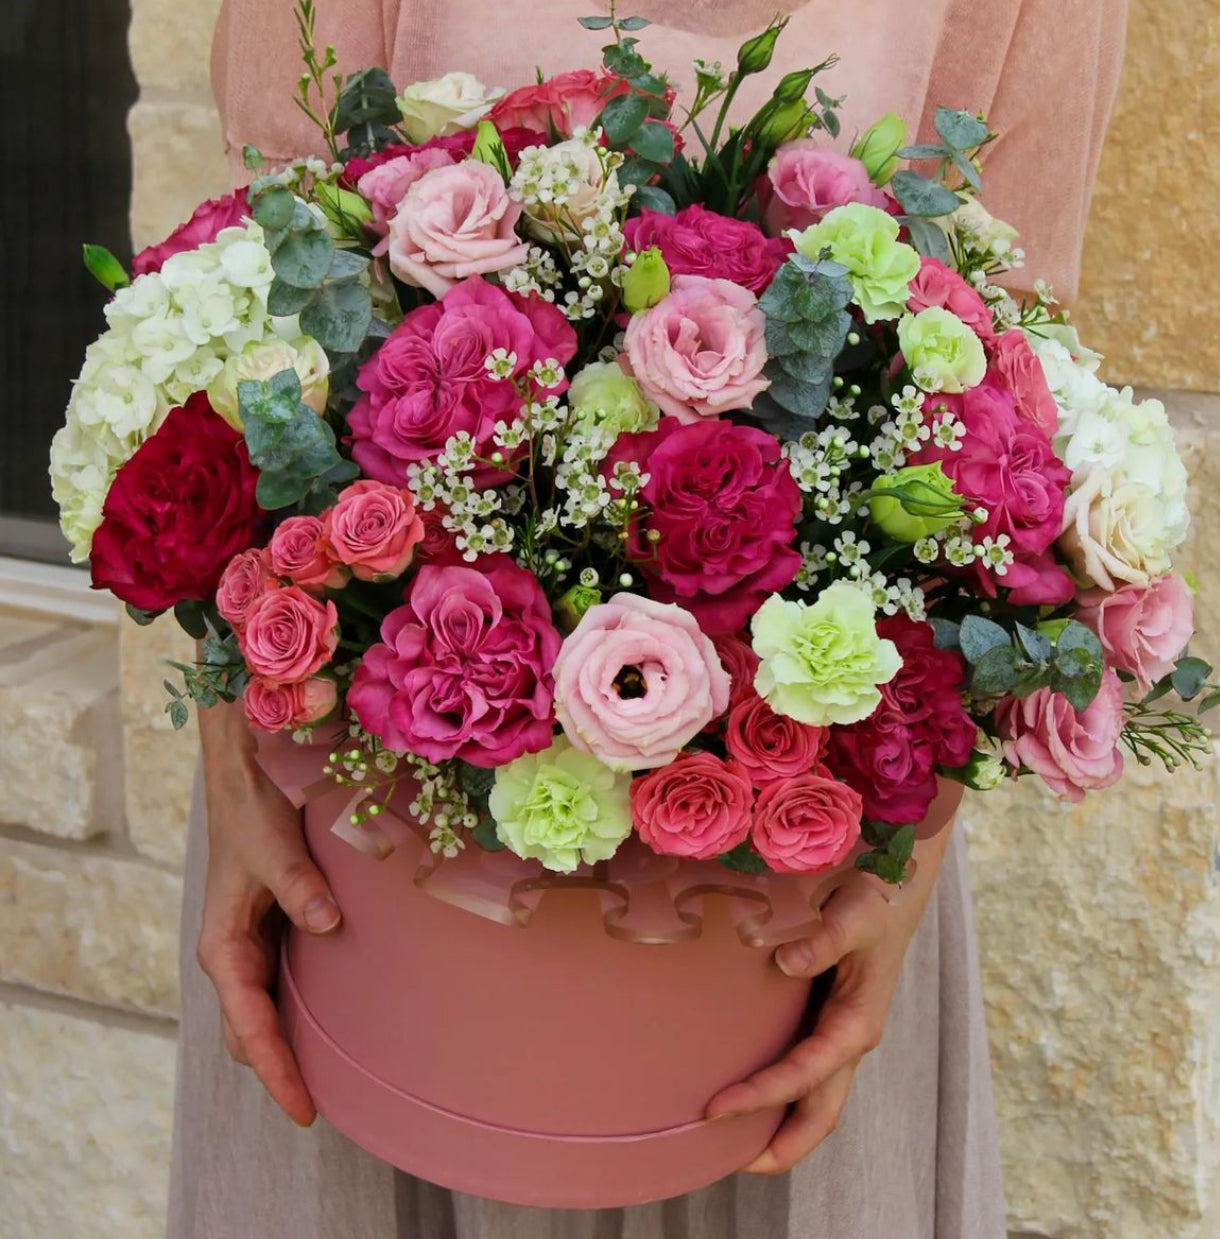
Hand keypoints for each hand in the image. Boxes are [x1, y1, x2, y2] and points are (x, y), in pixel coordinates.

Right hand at [194, 700, 340, 1125]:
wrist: (248, 777)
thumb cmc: (254, 811)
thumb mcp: (275, 847)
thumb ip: (298, 886)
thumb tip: (327, 925)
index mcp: (222, 946)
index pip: (248, 1026)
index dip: (276, 1070)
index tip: (303, 1111)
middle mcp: (233, 953)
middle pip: (251, 1032)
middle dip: (280, 1070)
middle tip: (322, 1107)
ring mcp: (251, 944)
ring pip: (264, 1013)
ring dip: (288, 1044)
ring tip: (332, 1077)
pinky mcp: (270, 930)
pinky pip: (281, 985)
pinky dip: (299, 1012)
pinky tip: (332, 1020)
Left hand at [705, 825, 952, 1173]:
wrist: (892, 889)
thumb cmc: (873, 899)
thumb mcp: (854, 913)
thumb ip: (823, 938)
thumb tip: (784, 961)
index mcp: (856, 1023)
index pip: (804, 1075)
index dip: (761, 1096)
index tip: (715, 1108)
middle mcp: (849, 1040)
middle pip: (819, 1115)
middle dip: (779, 1147)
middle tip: (725, 1162)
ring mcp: (839, 1036)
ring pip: (814, 1102)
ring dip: (779, 1129)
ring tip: (728, 1147)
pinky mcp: (828, 1023)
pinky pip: (805, 1074)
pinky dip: (781, 1097)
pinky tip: (746, 1094)